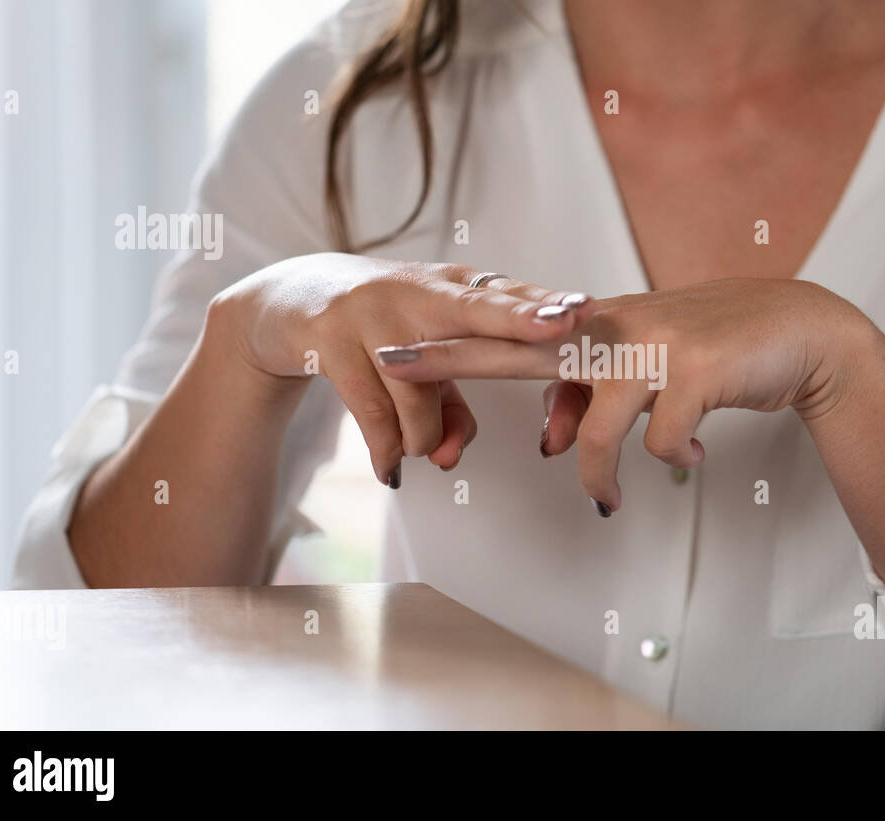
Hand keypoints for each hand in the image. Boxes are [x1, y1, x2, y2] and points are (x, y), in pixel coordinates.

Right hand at [208, 253, 594, 484]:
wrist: (296, 297)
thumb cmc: (387, 327)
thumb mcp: (427, 358)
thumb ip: (451, 407)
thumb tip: (447, 456)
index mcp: (455, 288)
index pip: (510, 298)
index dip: (548, 306)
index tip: (588, 310)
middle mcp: (420, 293)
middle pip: (478, 311)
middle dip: (524, 321)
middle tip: (565, 326)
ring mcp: (373, 313)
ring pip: (421, 392)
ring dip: (423, 435)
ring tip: (417, 444)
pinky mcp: (328, 339)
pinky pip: (373, 414)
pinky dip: (387, 449)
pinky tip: (391, 471)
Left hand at [375, 278, 871, 510]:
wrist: (798, 331)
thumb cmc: (718, 350)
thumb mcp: (649, 368)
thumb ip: (594, 396)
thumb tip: (553, 443)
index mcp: (601, 328)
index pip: (514, 335)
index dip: (455, 344)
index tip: (398, 353)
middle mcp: (616, 329)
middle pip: (523, 350)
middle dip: (456, 360)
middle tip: (395, 368)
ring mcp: (653, 346)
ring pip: (599, 427)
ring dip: (601, 474)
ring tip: (609, 502)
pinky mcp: (693, 369)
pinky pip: (662, 439)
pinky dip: (676, 457)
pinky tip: (693, 455)